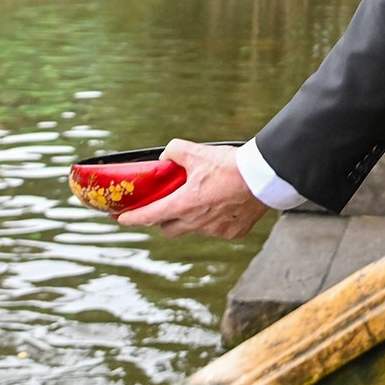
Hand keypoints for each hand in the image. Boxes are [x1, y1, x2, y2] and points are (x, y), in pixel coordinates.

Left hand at [117, 140, 268, 239]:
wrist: (264, 176)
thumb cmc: (230, 165)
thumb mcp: (197, 152)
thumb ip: (174, 152)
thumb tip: (167, 156)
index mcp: (184, 204)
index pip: (149, 216)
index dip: (132, 218)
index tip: (121, 219)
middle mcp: (196, 223)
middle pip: (168, 229)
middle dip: (162, 220)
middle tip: (164, 206)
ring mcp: (215, 231)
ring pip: (193, 229)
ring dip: (190, 218)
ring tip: (201, 199)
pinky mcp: (233, 233)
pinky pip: (217, 230)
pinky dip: (215, 220)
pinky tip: (223, 205)